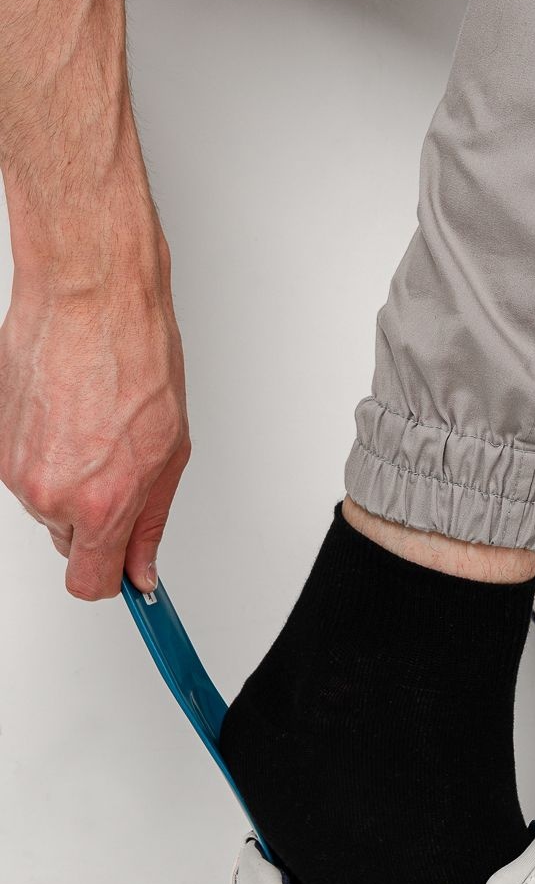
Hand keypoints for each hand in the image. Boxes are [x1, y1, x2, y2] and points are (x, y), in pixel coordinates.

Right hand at [0, 237, 190, 600]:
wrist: (89, 298)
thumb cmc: (134, 358)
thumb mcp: (170, 452)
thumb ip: (151, 521)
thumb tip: (141, 567)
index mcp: (99, 504)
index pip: (91, 585)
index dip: (112, 579)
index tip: (126, 573)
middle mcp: (48, 494)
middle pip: (71, 542)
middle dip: (98, 519)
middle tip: (124, 468)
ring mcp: (15, 467)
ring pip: (49, 502)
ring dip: (74, 478)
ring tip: (99, 426)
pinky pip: (29, 467)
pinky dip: (50, 449)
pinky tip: (72, 412)